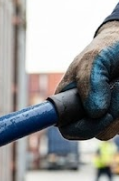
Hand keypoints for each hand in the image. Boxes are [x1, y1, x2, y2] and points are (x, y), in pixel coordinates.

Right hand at [57, 22, 118, 139]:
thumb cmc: (105, 49)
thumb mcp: (94, 59)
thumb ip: (90, 82)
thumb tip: (95, 113)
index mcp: (67, 104)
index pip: (67, 129)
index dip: (79, 128)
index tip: (97, 113)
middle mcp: (84, 115)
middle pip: (94, 131)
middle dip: (108, 112)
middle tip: (117, 86)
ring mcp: (104, 118)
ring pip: (112, 128)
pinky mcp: (118, 117)